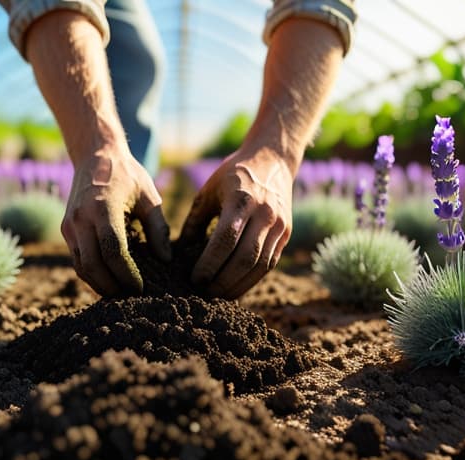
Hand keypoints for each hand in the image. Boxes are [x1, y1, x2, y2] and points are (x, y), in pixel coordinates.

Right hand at [62, 148, 170, 295]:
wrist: (94, 154)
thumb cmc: (127, 174)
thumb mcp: (149, 196)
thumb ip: (158, 229)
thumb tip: (166, 260)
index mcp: (103, 208)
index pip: (113, 251)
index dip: (126, 275)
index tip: (141, 288)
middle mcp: (81, 218)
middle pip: (92, 265)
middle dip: (112, 287)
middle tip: (132, 298)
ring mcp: (70, 225)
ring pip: (81, 267)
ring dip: (100, 285)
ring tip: (121, 295)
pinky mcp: (66, 230)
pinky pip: (78, 260)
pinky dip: (92, 275)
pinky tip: (110, 281)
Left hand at [179, 148, 293, 298]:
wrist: (273, 160)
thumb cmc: (234, 174)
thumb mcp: (209, 190)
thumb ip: (194, 220)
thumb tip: (178, 251)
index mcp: (242, 199)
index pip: (226, 239)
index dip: (210, 264)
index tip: (195, 278)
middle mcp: (265, 213)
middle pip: (245, 257)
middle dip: (223, 280)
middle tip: (204, 292)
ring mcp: (279, 225)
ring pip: (260, 265)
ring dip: (238, 285)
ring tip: (218, 295)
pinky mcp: (285, 234)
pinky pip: (269, 264)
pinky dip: (252, 280)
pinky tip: (235, 287)